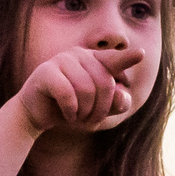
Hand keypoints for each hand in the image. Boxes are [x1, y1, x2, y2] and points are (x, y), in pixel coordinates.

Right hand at [17, 46, 146, 135]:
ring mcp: (61, 60)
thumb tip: (123, 98)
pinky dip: (71, 111)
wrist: (34, 114)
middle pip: (105, 83)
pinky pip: (68, 93)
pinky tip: (68, 116)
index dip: (127, 58)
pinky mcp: (46, 71)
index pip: (113, 59)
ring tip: (78, 118)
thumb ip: (114, 105)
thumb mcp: (95, 110)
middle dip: (101, 109)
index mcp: (93, 60)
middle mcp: (78, 54)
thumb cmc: (68, 109)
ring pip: (87, 89)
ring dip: (85, 112)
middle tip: (91, 121)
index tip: (141, 55)